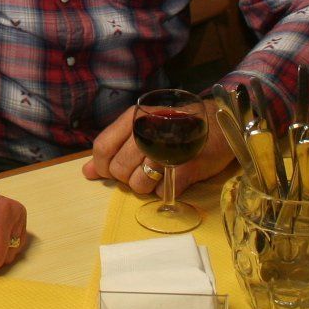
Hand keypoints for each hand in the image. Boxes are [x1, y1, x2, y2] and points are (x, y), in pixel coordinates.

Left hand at [81, 102, 233, 194]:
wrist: (221, 122)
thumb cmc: (177, 126)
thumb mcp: (142, 129)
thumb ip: (114, 148)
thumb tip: (87, 171)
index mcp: (134, 117)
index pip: (103, 146)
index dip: (102, 166)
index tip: (110, 172)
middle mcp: (148, 130)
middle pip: (120, 169)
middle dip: (127, 178)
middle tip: (143, 170)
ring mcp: (168, 149)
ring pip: (139, 183)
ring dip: (146, 185)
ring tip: (160, 172)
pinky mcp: (187, 166)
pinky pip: (162, 190)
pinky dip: (165, 189)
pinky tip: (174, 176)